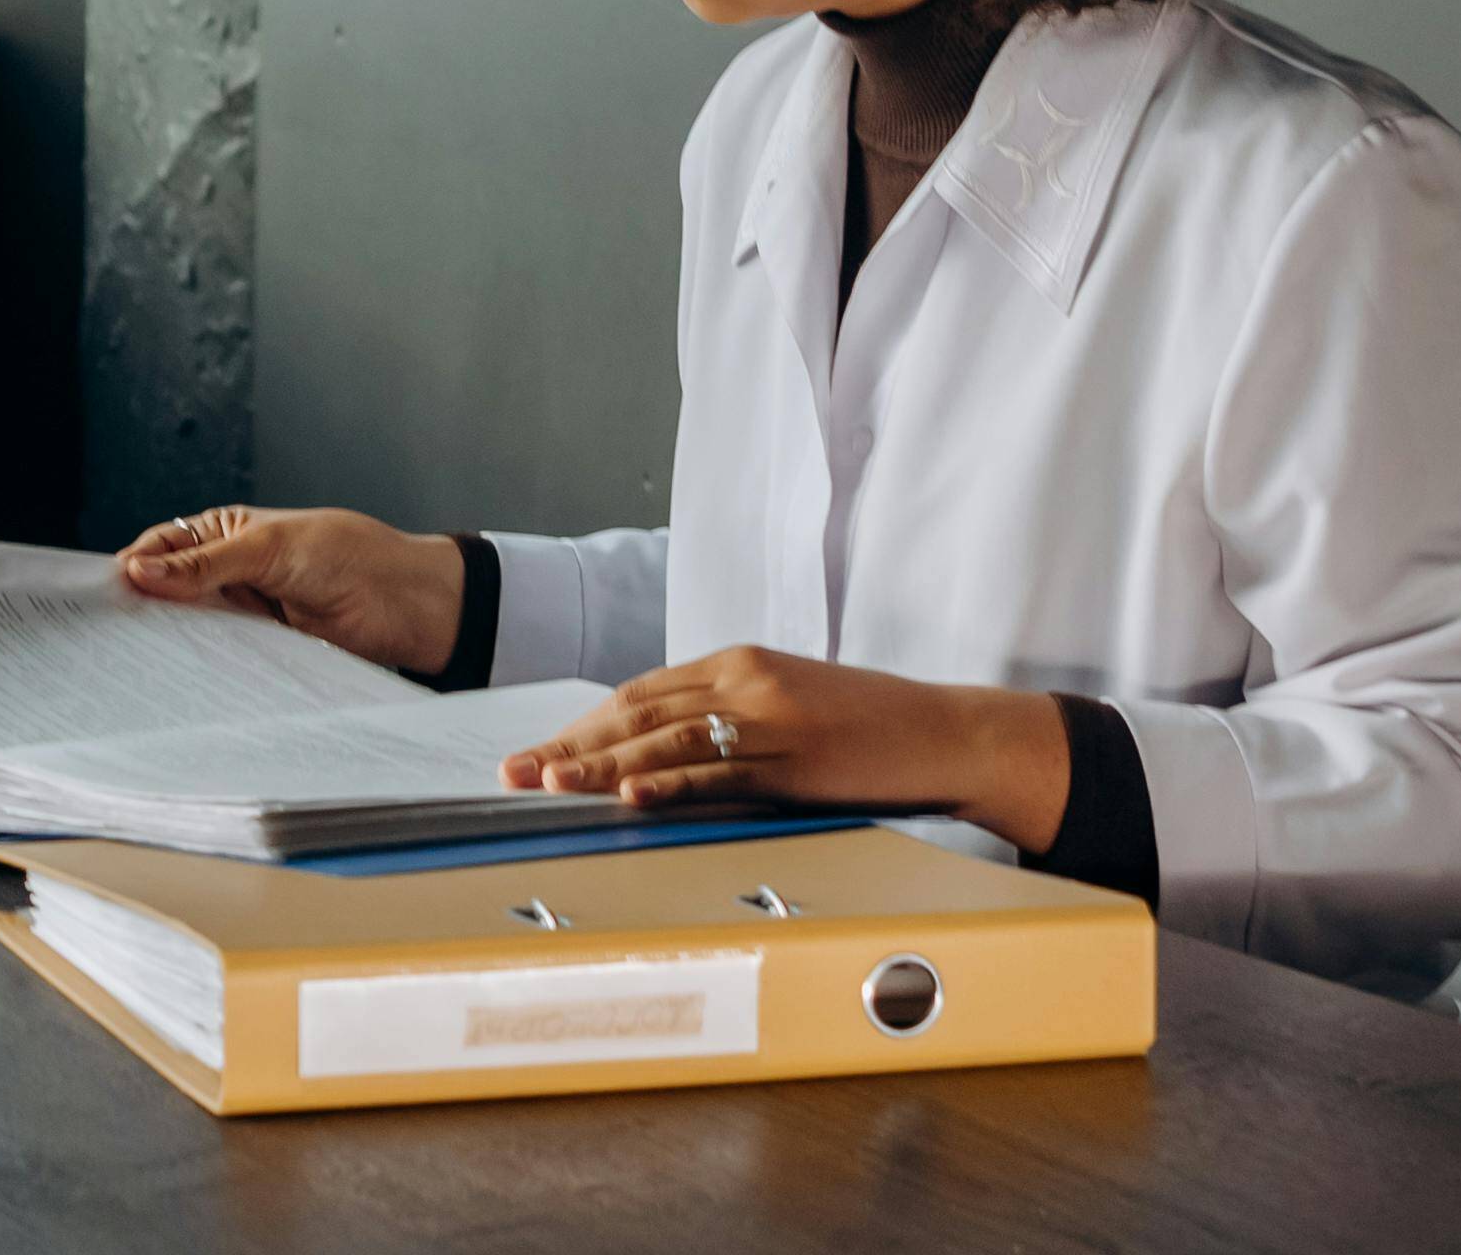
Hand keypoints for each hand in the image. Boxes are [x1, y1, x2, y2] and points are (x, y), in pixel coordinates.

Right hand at [114, 505, 467, 676]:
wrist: (407, 605)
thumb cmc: (348, 555)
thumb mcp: (270, 548)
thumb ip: (205, 565)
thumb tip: (139, 572)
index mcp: (223, 533)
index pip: (160, 549)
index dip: (131, 569)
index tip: (101, 595)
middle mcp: (226, 573)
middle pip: (168, 593)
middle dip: (142, 610)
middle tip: (107, 636)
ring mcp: (242, 614)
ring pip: (191, 629)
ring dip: (170, 642)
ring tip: (136, 662)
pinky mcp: (260, 651)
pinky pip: (221, 660)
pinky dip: (202, 667)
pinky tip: (182, 678)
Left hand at [500, 645, 1074, 851]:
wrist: (947, 732)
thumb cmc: (869, 727)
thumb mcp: (787, 706)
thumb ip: (727, 720)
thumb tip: (660, 756)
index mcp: (737, 663)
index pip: (640, 693)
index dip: (583, 725)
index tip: (538, 754)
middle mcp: (744, 681)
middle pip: (637, 712)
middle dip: (569, 745)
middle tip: (513, 774)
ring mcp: (770, 719)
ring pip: (665, 741)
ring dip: (599, 765)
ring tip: (547, 785)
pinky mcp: (797, 759)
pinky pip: (720, 774)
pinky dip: (669, 785)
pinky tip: (628, 797)